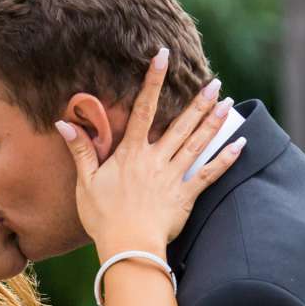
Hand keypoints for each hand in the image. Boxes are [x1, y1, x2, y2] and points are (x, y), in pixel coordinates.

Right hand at [58, 48, 243, 259]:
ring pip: (198, 144)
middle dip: (198, 101)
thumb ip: (80, 151)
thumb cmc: (103, 217)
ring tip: (228, 103)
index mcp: (131, 154)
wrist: (128, 247)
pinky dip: (226, 160)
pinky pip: (210, 174)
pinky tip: (241, 145)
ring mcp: (173, 177)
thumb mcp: (86, 183)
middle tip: (215, 82)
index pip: (143, 109)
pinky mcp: (186, 196)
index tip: (162, 58)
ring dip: (213, 122)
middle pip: (180, 124)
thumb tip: (63, 122)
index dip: (152, 81)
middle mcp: (155, 160)